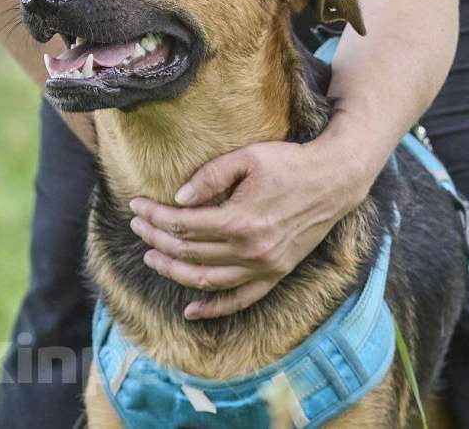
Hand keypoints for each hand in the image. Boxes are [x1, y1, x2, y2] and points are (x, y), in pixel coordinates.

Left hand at [128, 131, 375, 319]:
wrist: (334, 181)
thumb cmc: (288, 163)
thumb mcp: (247, 158)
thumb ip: (210, 177)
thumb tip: (177, 198)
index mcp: (240, 219)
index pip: (182, 224)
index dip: (154, 215)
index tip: (135, 205)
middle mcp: (251, 250)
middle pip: (189, 251)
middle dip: (156, 239)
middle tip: (137, 226)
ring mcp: (264, 267)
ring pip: (206, 280)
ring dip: (174, 271)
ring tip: (151, 257)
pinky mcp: (275, 274)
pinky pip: (240, 300)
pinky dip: (214, 308)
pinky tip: (190, 310)